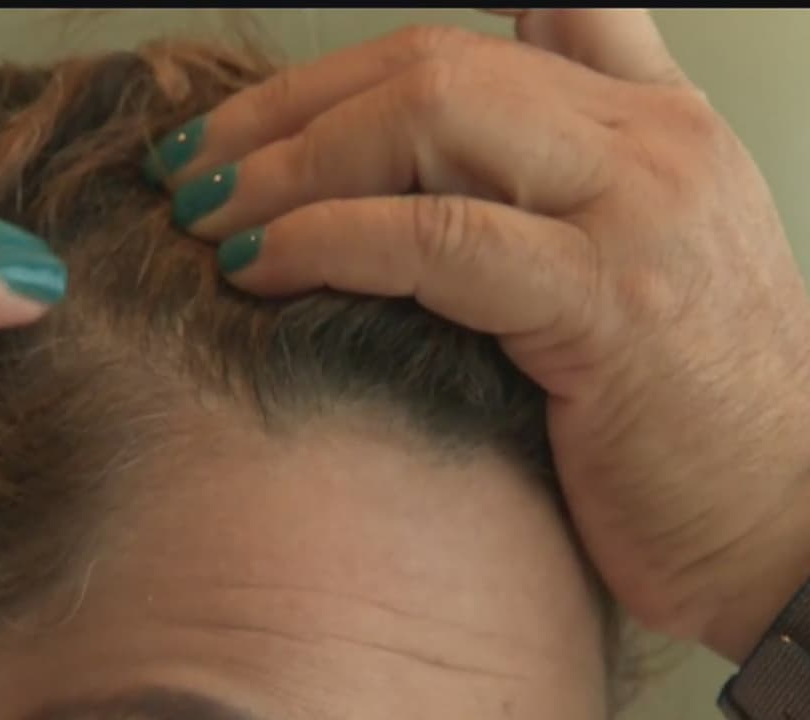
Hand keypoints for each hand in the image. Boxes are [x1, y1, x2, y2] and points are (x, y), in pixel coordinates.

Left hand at [146, 9, 809, 661]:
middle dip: (286, 113)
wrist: (792, 528)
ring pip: (427, 122)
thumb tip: (473, 91)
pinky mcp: (608, 303)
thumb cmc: (694, 418)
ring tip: (206, 214)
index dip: (325, 80)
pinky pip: (440, 239)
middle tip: (191, 168)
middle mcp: (646, 143)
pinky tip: (261, 266)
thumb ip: (563, 168)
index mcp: (647, 123)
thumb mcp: (636, 262)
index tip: (236, 133)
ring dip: (289, 166)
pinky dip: (331, 240)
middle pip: (427, 67)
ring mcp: (635, 211)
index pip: (458, 49)